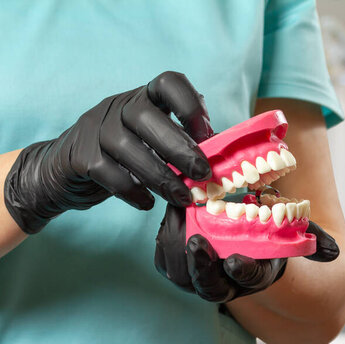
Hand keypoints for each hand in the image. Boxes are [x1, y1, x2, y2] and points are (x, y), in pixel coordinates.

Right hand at [4, 71, 212, 233]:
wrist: (67, 172)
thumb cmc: (127, 157)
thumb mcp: (154, 141)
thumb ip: (182, 142)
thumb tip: (222, 154)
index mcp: (144, 98)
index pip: (167, 82)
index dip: (190, 105)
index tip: (207, 135)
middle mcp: (117, 106)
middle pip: (145, 115)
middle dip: (179, 147)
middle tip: (202, 174)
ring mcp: (94, 128)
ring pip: (125, 146)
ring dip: (159, 176)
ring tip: (182, 198)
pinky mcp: (78, 155)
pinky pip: (106, 172)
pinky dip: (131, 190)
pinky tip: (147, 204)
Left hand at [154, 204, 339, 301]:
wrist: (249, 243)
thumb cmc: (272, 237)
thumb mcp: (296, 236)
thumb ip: (314, 241)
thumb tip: (333, 251)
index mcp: (255, 276)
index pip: (249, 280)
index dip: (242, 273)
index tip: (235, 262)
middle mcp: (227, 283)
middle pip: (207, 285)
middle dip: (199, 265)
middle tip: (196, 241)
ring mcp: (201, 277)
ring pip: (181, 274)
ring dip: (176, 248)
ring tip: (177, 216)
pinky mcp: (181, 265)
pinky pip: (165, 260)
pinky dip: (165, 238)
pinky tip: (170, 212)